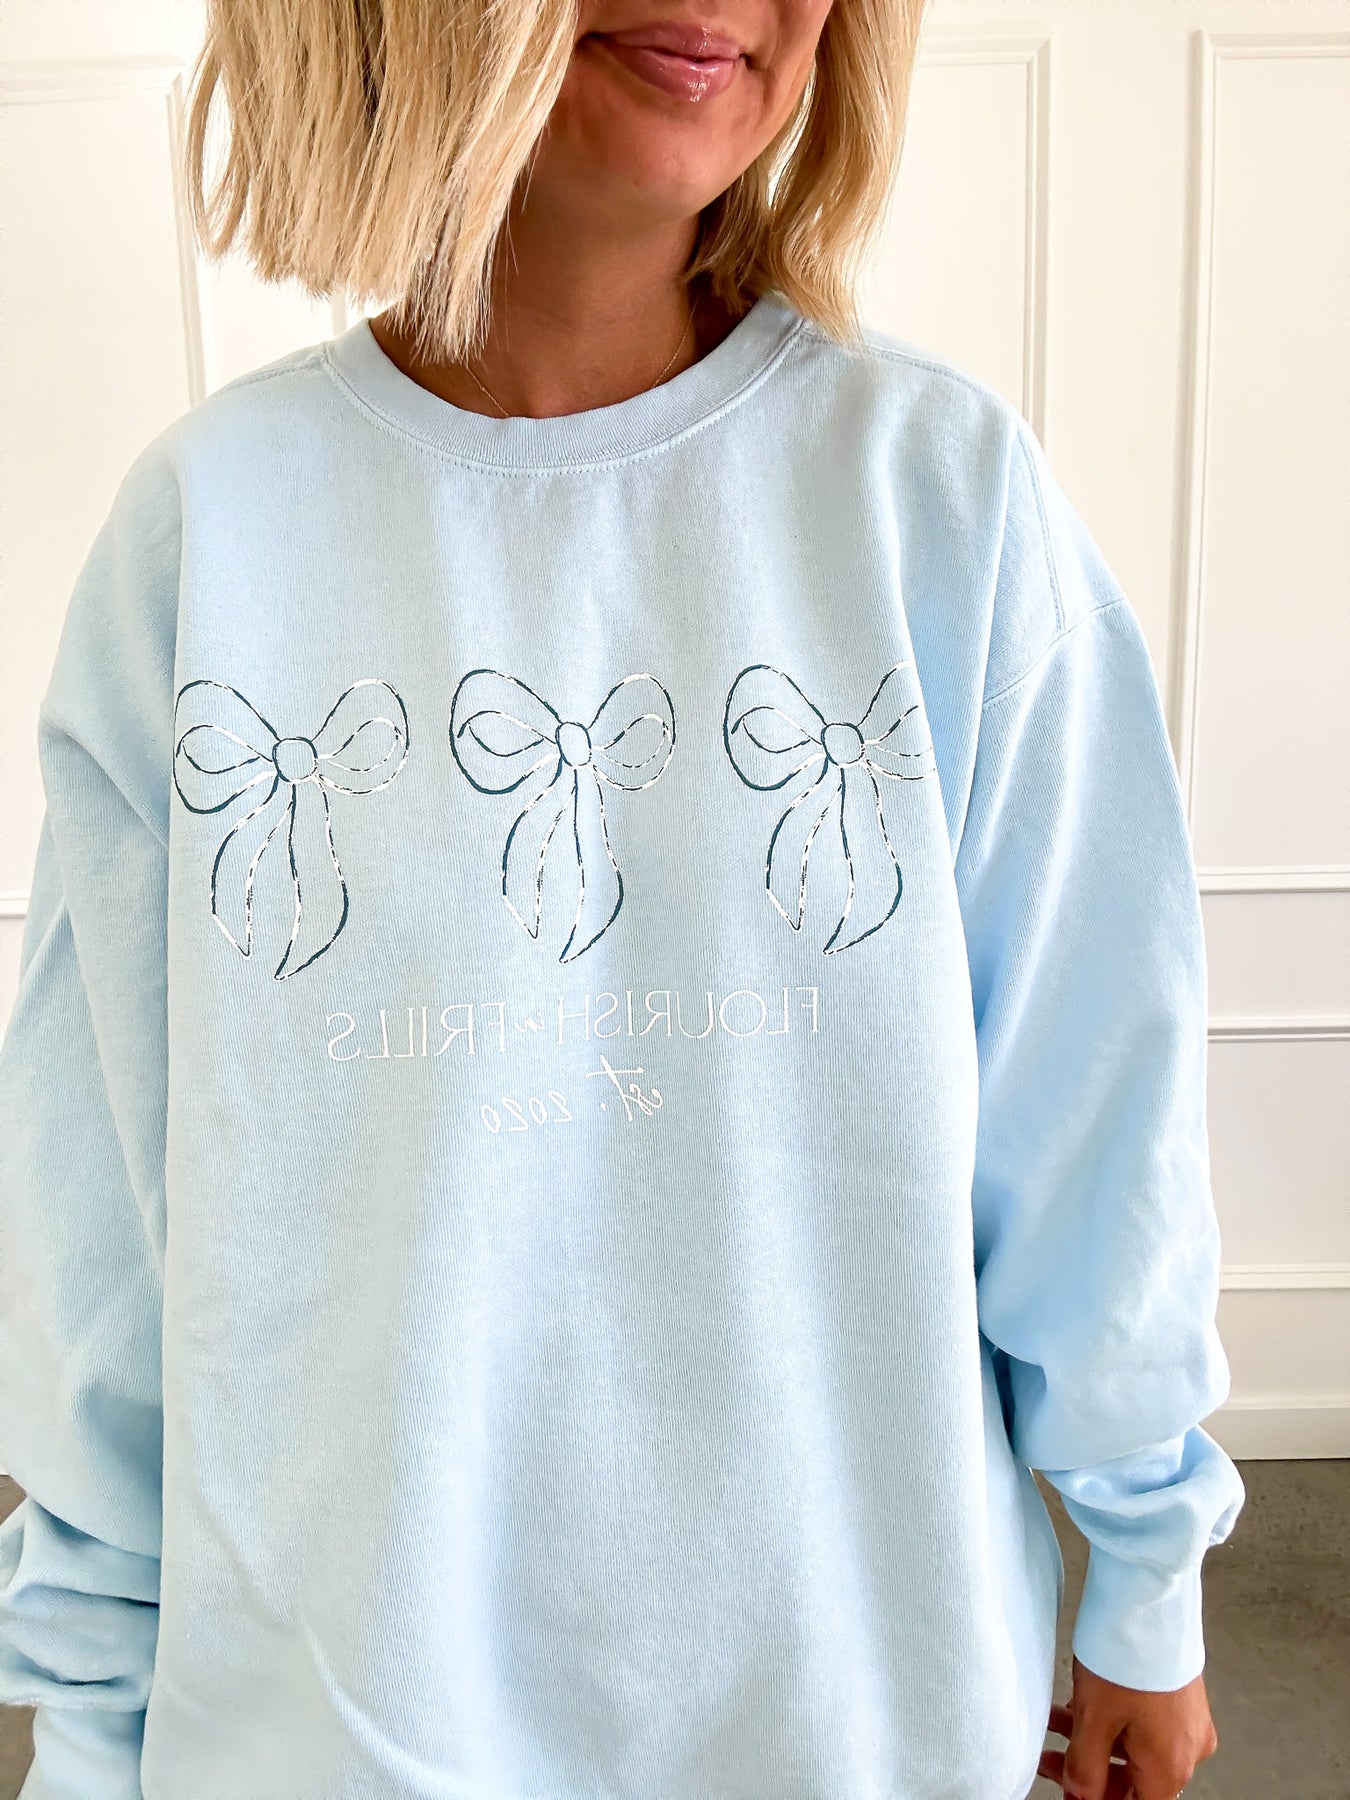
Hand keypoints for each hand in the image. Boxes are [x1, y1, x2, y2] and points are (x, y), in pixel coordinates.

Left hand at [1037, 1655, 1218, 1798]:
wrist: (1149, 1598)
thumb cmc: (1125, 1659)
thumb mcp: (1093, 1720)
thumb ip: (1084, 1769)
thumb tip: (1080, 1797)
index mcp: (1170, 1769)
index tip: (1068, 1789)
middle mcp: (1187, 1752)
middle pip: (1136, 1782)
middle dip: (1089, 1772)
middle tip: (1049, 1760)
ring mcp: (1188, 1722)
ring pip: (1135, 1748)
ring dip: (1094, 1742)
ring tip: (1052, 1722)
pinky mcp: (1181, 1695)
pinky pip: (1145, 1723)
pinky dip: (1113, 1722)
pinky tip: (1078, 1704)